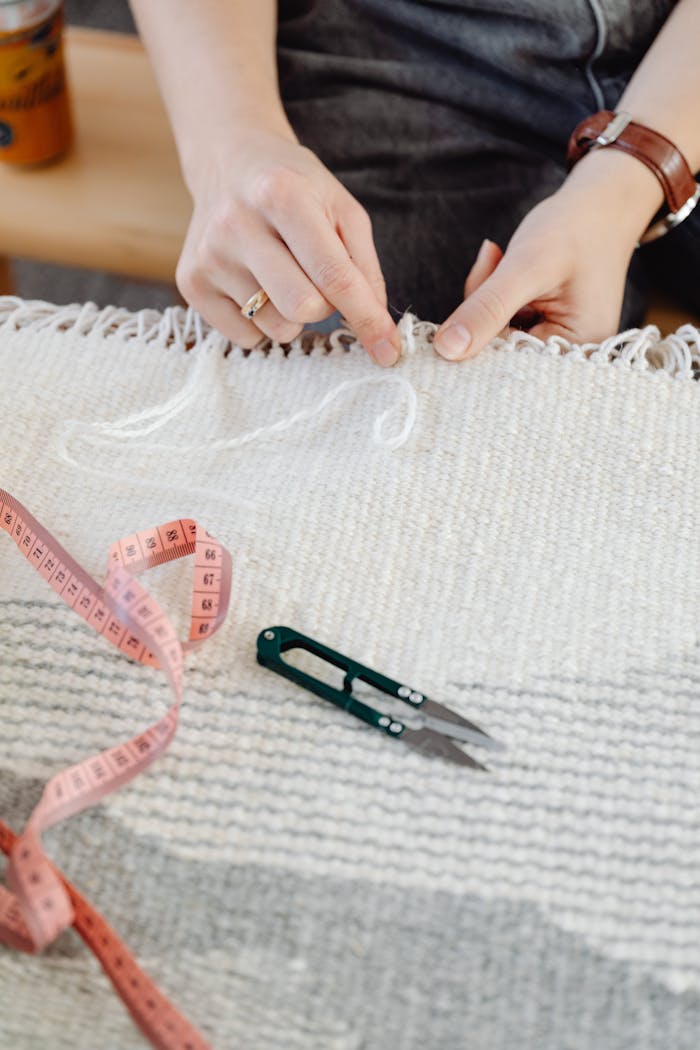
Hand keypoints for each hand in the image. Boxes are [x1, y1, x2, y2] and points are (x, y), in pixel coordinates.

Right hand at [176, 128, 400, 366]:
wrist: (229, 161)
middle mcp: (237, 224)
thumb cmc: (296, 188)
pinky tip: (255, 283)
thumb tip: (378, 331)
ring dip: (292, 314)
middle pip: (302, 308)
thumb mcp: (342, 210)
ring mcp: (209, 255)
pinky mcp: (191, 282)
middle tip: (318, 281)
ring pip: (276, 327)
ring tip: (281, 274)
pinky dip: (262, 322)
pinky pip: (246, 337)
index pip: (334, 275)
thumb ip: (364, 269)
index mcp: (282, 195)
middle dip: (325, 307)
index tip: (388, 350)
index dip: (367, 317)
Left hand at [433, 148, 663, 360]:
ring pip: (493, 337)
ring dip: (484, 299)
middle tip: (492, 262)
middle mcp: (569, 358)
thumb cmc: (575, 229)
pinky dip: (492, 296)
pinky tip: (503, 264)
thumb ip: (487, 308)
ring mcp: (555, 343)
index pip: (508, 366)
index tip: (469, 303)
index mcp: (578, 351)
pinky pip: (500, 323)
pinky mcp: (541, 328)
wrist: (601, 202)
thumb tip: (445, 350)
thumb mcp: (527, 267)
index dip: (477, 341)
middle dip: (481, 311)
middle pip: (498, 354)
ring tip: (501, 258)